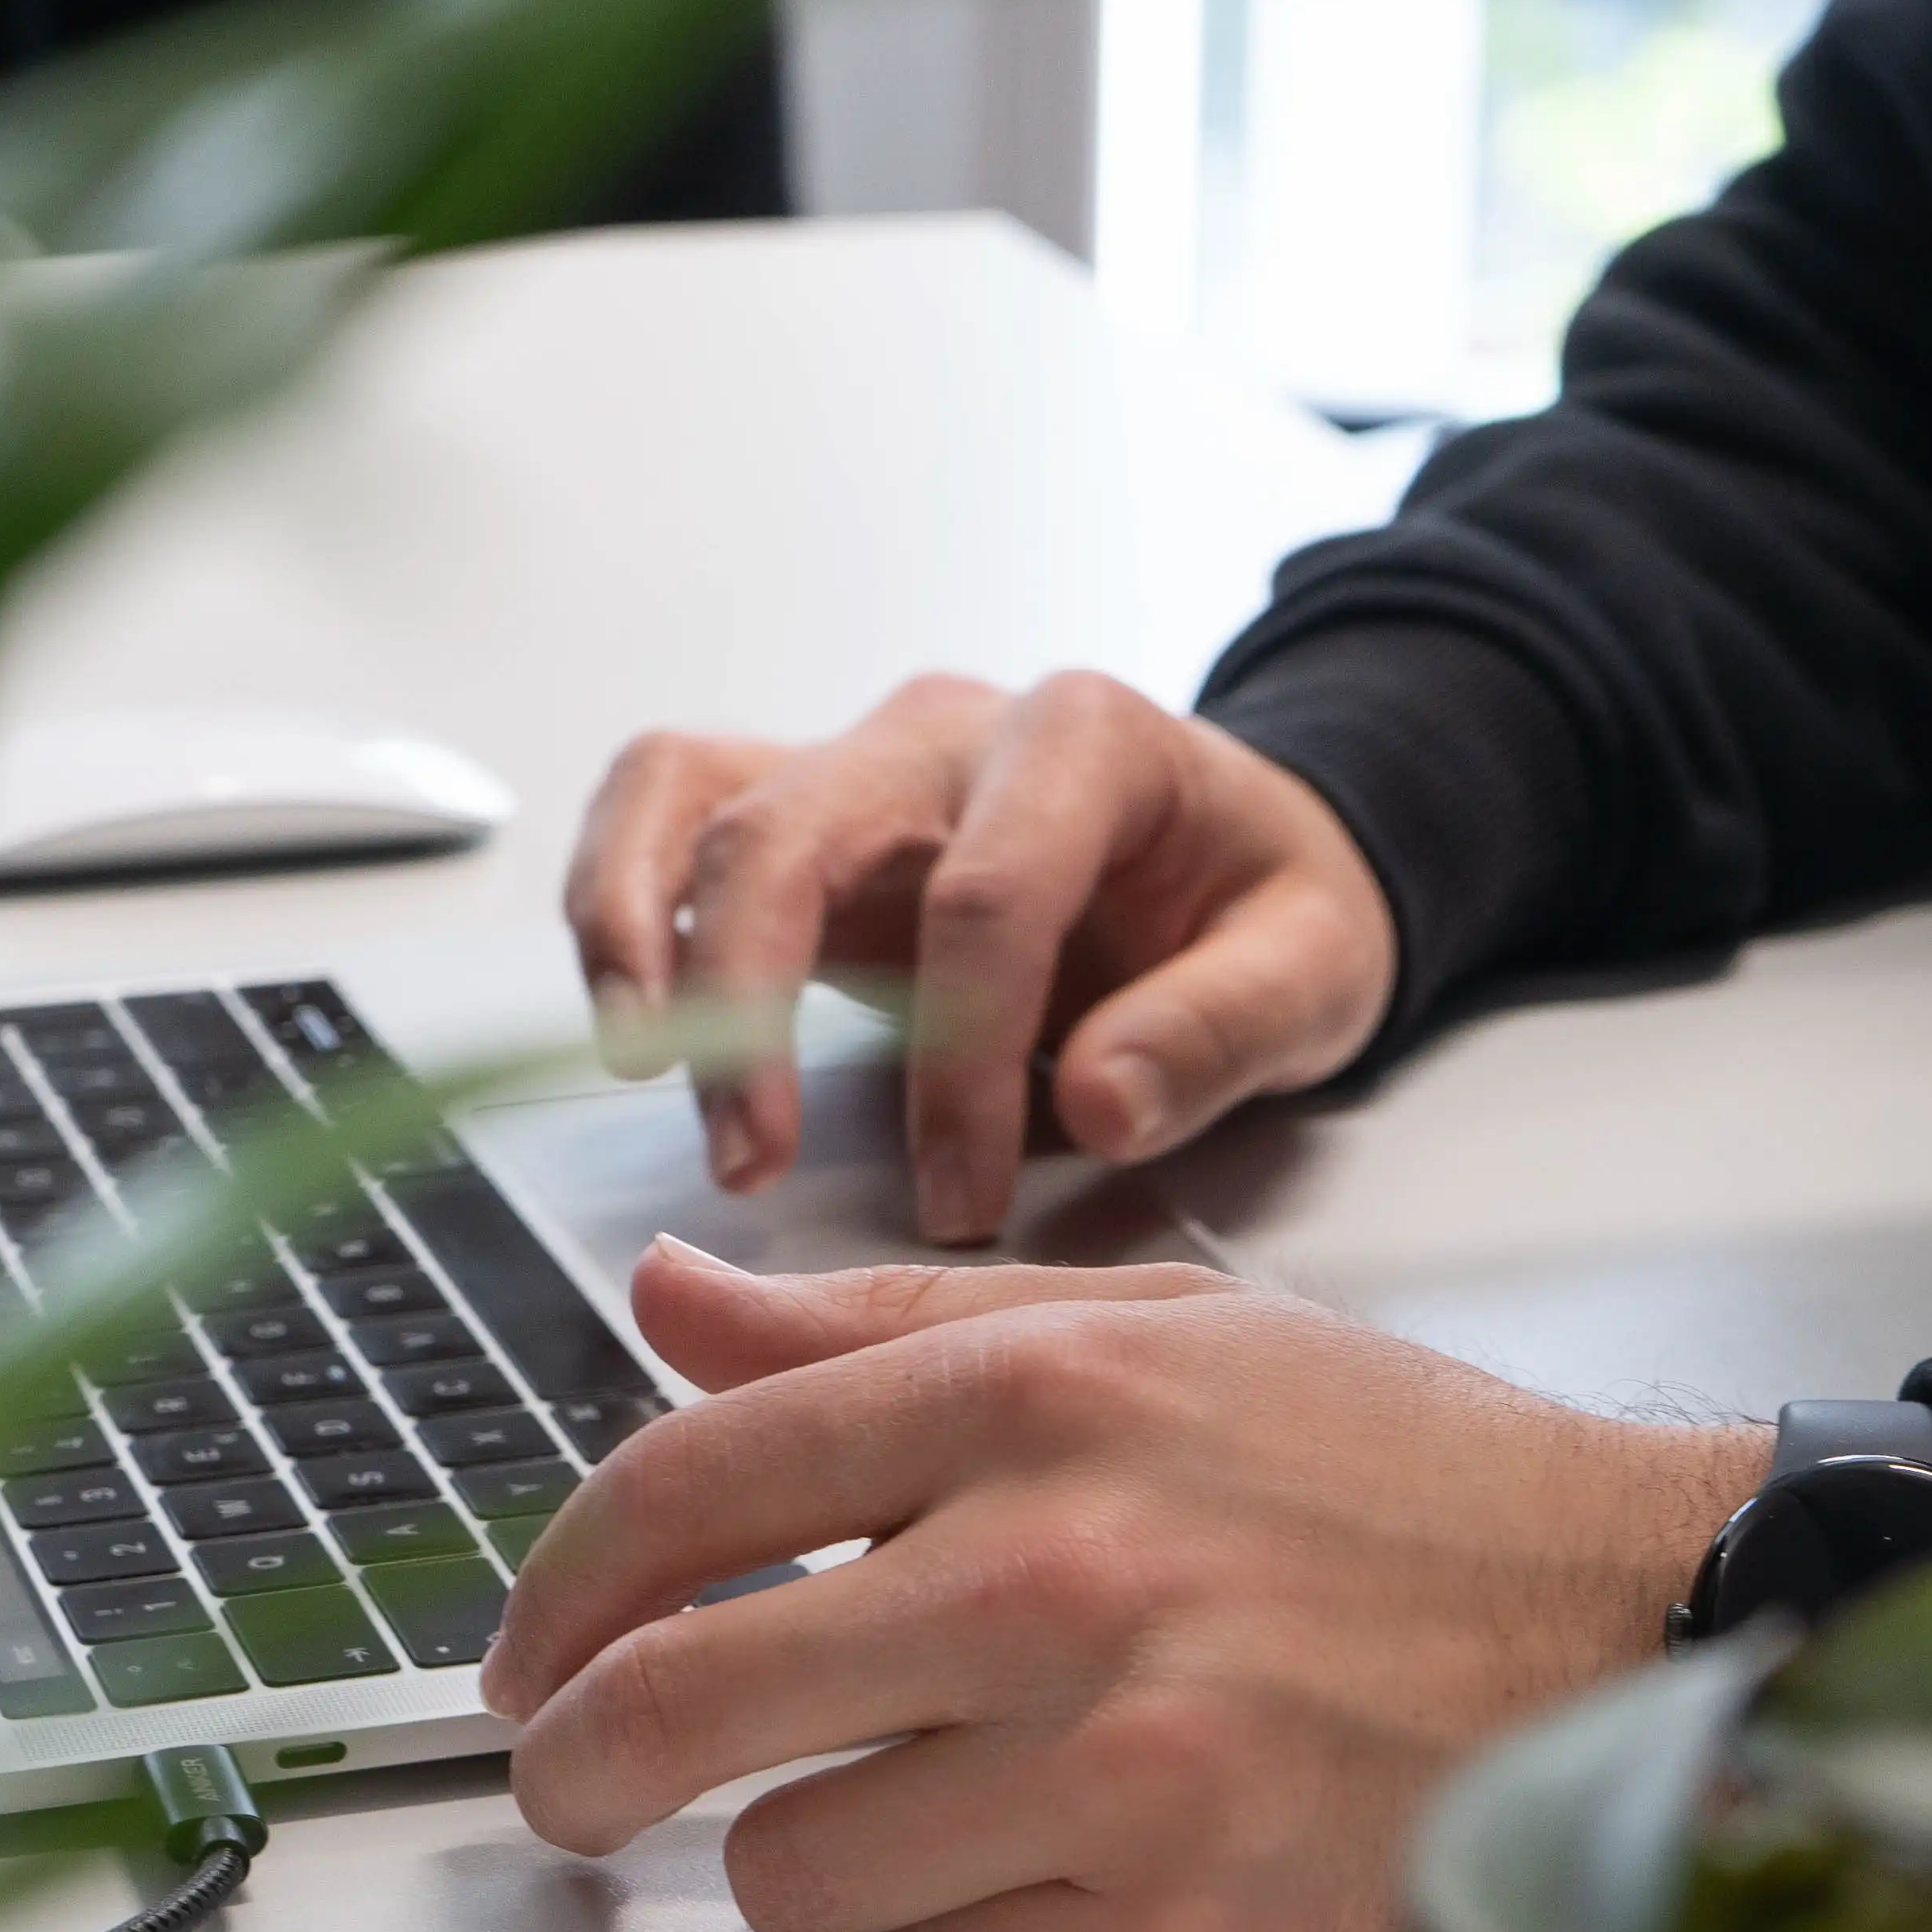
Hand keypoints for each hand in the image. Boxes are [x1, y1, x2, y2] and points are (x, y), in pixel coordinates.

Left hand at [479, 1239, 1765, 1931]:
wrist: (1646, 1626)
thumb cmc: (1401, 1484)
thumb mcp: (1159, 1337)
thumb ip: (891, 1327)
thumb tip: (666, 1301)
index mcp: (1038, 1393)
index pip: (686, 1487)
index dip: (555, 1588)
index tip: (522, 1654)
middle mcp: (1056, 1570)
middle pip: (678, 1703)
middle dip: (573, 1768)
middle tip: (565, 1793)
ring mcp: (1117, 1764)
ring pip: (797, 1873)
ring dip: (818, 1862)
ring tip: (922, 1815)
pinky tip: (1069, 1874)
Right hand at [564, 672, 1396, 1243]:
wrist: (1235, 853)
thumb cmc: (1263, 906)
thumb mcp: (1315, 971)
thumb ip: (1218, 1033)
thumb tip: (1099, 1102)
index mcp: (1087, 742)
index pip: (986, 896)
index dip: (958, 1066)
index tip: (960, 1201)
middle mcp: (947, 730)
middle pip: (797, 826)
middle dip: (754, 999)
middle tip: (751, 1159)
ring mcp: (857, 760)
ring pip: (689, 791)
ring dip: (641, 935)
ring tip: (640, 1066)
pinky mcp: (797, 811)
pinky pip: (661, 808)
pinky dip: (616, 900)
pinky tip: (630, 1017)